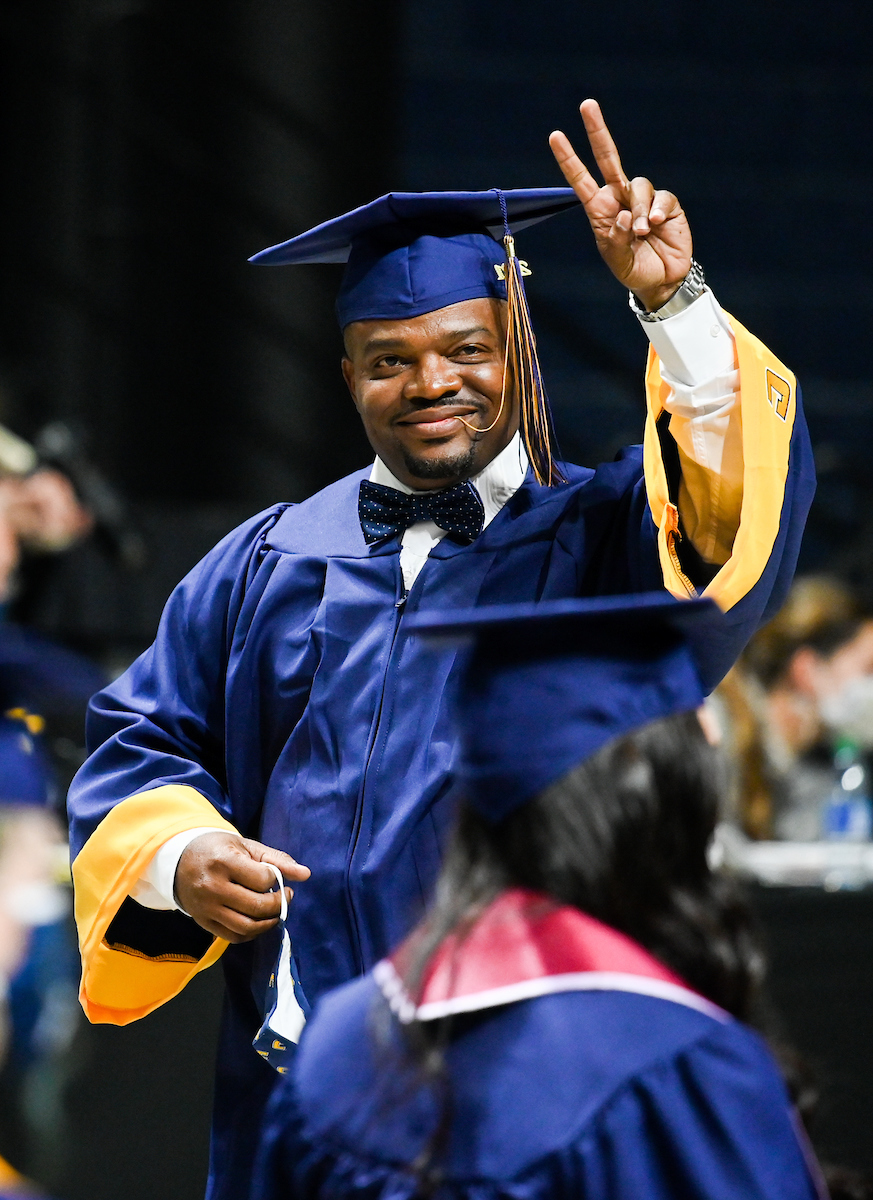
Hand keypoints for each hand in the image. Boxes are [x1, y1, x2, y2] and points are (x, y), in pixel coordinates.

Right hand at [174, 832, 310, 943]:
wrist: (178, 860)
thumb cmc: (217, 849)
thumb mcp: (246, 845)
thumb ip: (276, 859)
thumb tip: (306, 874)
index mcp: (223, 862)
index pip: (262, 879)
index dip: (276, 878)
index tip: (276, 875)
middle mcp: (212, 888)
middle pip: (257, 907)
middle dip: (279, 903)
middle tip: (286, 895)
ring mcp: (206, 909)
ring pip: (247, 927)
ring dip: (269, 921)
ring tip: (275, 909)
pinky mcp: (203, 923)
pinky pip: (234, 937)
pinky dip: (253, 932)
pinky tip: (259, 920)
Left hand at [549, 99, 692, 311]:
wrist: (662, 280)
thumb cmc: (633, 270)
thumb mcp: (617, 260)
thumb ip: (617, 239)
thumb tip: (625, 215)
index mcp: (600, 210)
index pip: (581, 180)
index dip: (569, 158)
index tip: (555, 136)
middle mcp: (619, 198)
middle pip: (608, 158)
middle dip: (597, 131)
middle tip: (586, 104)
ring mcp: (643, 199)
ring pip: (639, 185)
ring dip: (639, 209)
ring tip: (642, 233)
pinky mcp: (667, 204)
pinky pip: (662, 197)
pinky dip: (657, 210)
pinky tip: (656, 225)